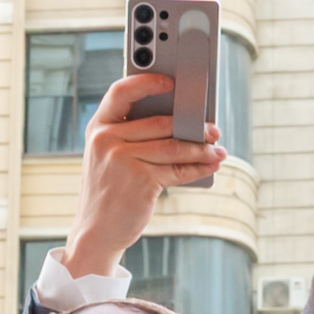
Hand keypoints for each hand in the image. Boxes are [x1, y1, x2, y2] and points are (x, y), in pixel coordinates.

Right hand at [61, 70, 226, 279]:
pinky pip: (177, 169)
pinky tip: (210, 166)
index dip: (147, 81)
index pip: (121, 92)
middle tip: (213, 130)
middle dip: (193, 126)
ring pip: (173, 146)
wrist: (96, 231)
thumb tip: (182, 125)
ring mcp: (121, 158)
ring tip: (217, 151)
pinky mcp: (139, 179)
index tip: (171, 82)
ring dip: (201, 149)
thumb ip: (133, 137)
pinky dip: (198, 168)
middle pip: (160, 122)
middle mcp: (106, 139)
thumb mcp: (109, 158)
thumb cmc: (109, 191)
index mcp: (98, 128)